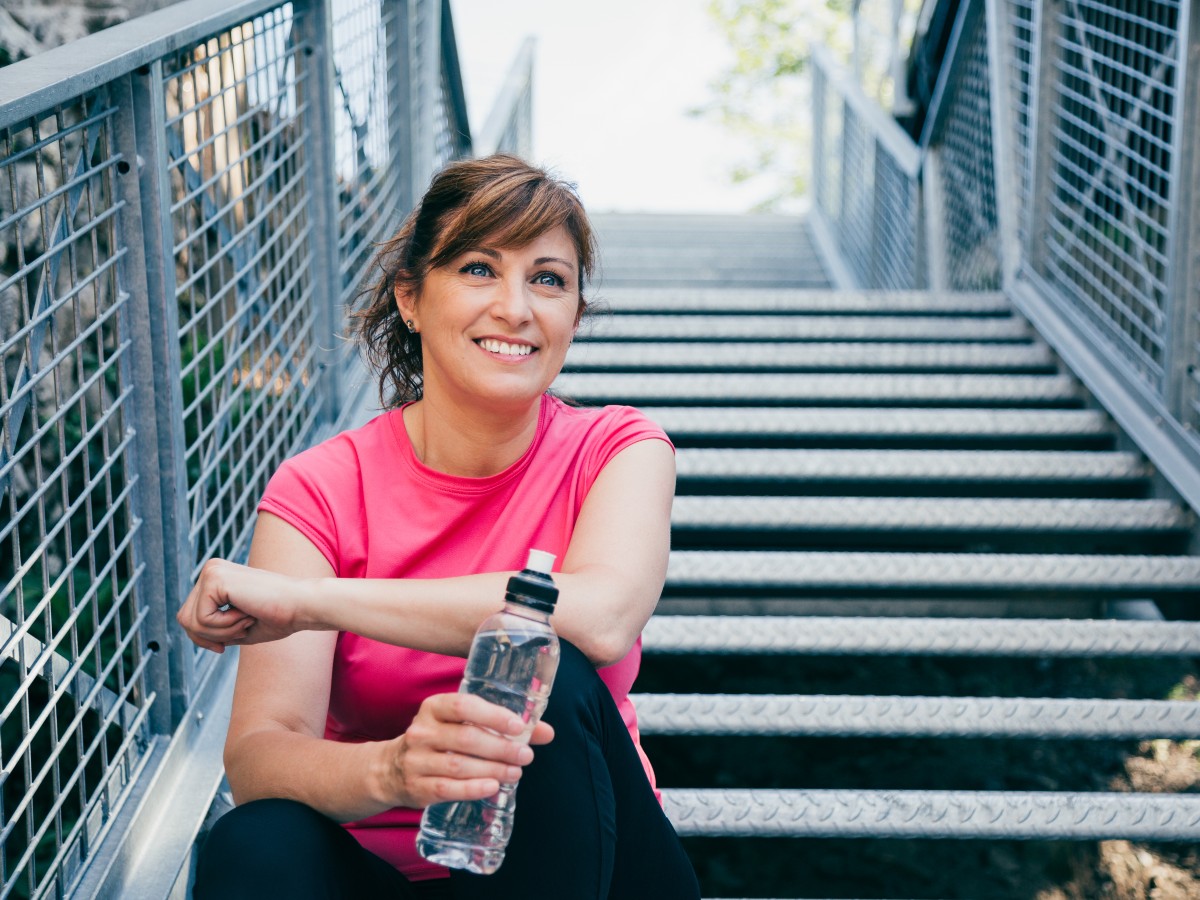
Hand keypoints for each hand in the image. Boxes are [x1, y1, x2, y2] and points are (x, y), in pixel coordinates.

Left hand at [176, 558, 313, 651]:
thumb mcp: (237, 626)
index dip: (203, 638)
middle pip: (184, 619)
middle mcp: (211, 569)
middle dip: (208, 637)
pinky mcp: (215, 579)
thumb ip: (214, 627)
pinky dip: (224, 627)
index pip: (189, 615)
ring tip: (245, 621)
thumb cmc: (279, 616)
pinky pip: (202, 619)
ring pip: (190, 621)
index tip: (223, 647)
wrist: (301, 605)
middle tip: (240, 630)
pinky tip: (246, 614)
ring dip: (219, 633)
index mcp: (216, 577)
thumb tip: (191, 633)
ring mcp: (211, 571)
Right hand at [377, 692, 554, 808]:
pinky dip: (472, 788)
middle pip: (466, 738)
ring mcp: (416, 760)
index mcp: (434, 707)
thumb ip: (502, 726)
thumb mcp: (461, 725)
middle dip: (501, 748)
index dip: (493, 715)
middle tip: (525, 755)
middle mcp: (422, 731)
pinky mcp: (416, 786)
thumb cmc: (440, 740)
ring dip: (492, 769)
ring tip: (515, 772)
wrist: (391, 769)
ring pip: (459, 765)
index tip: (519, 726)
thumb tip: (547, 733)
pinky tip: (492, 787)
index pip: (464, 705)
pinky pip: (447, 788)